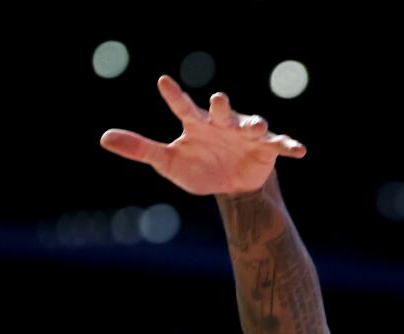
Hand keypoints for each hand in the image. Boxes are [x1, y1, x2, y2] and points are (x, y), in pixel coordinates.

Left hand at [100, 76, 306, 196]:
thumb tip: (104, 138)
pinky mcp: (266, 148)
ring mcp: (246, 134)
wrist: (231, 183)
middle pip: (221, 111)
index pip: (182, 107)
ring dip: (254, 123)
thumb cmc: (198, 166)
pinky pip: (279, 144)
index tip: (162, 81)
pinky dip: (289, 145)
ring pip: (251, 124)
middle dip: (221, 106)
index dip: (173, 95)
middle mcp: (222, 123)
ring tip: (257, 125)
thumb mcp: (168, 162)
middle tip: (218, 99)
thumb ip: (140, 149)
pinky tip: (300, 150)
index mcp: (197, 123)